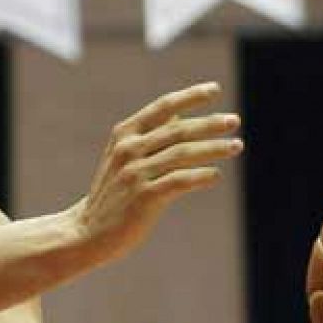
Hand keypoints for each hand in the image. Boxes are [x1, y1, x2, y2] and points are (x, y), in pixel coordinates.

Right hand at [63, 82, 242, 265]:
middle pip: (178, 129)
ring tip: (236, 146)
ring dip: (213, 148)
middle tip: (234, 121)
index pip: (162, 107)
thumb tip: (180, 114)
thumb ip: (150, 135)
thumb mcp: (124, 158)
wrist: (86, 233)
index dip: (190, 96)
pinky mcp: (143, 198)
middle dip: (210, 123)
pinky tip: (215, 175)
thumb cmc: (113, 194)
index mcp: (124, 135)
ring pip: (182, 153)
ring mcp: (134, 174)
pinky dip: (200, 176)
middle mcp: (128, 150)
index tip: (215, 89)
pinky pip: (179, 181)